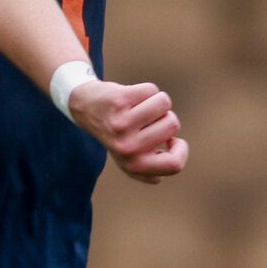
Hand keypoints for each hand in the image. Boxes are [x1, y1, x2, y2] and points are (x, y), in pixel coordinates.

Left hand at [70, 78, 188, 183]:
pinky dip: (146, 91)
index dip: (181, 150)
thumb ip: (147, 170)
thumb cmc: (117, 133)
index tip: (172, 140)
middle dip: (166, 118)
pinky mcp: (118, 101)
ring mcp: (121, 124)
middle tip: (145, 119)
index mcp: (133, 164)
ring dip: (156, 102)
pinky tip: (129, 98)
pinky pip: (152, 90)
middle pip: (173, 125)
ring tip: (138, 108)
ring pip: (165, 104)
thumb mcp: (129, 158)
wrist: (85, 107)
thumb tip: (158, 178)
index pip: (174, 165)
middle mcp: (126, 147)